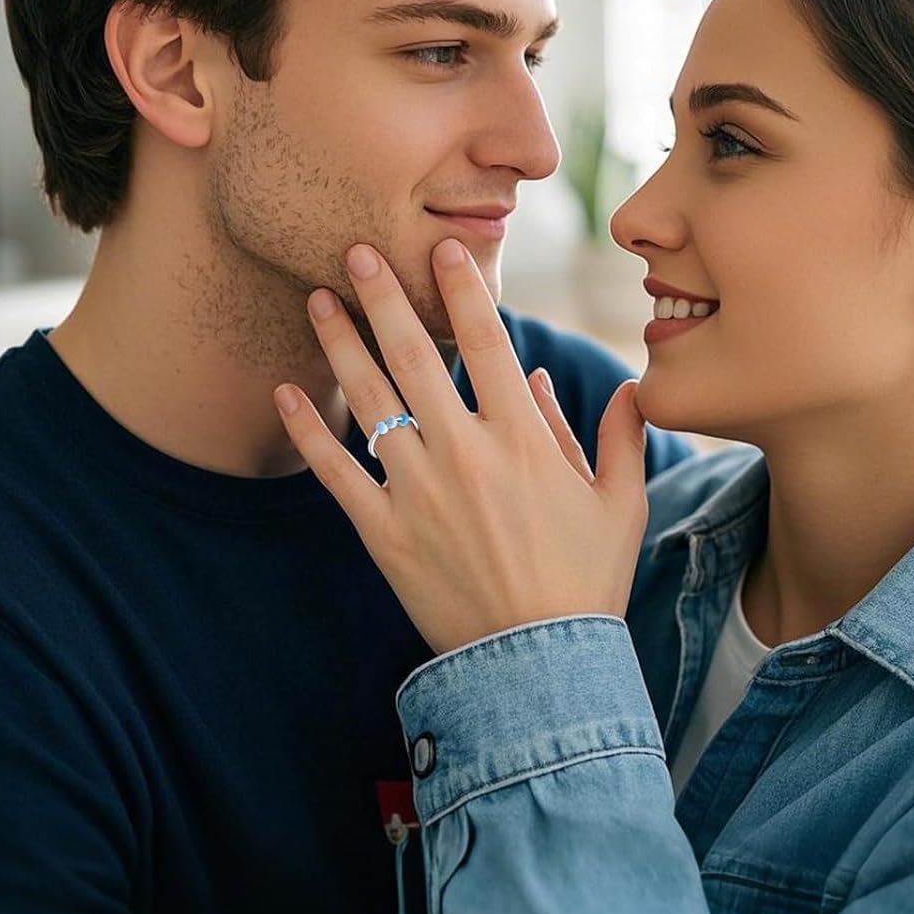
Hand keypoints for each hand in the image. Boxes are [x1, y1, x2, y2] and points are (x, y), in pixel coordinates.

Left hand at [273, 238, 650, 655]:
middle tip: (355, 250)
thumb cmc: (586, 581)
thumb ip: (619, 436)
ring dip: (340, 344)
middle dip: (383, 296)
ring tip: (317, 299)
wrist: (538, 664)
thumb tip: (626, 384)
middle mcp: (465, 452)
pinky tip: (286, 391)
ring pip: (369, 402)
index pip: (486, 342)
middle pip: (414, 356)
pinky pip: (335, 471)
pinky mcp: (383, 532)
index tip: (443, 248)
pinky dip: (308, 430)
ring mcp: (418, 491)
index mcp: (522, 438)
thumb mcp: (621, 504)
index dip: (462, 289)